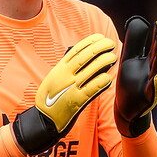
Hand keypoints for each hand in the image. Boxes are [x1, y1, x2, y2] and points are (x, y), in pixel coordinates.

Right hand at [12, 34, 115, 154]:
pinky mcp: (76, 100)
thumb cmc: (50, 99)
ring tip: (112, 57)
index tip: (100, 37)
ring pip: (90, 70)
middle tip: (110, 44)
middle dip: (99, 47)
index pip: (76, 50)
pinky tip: (108, 77)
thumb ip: (65, 69)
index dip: (89, 42)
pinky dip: (100, 81)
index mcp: (59, 69)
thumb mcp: (53, 79)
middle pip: (85, 57)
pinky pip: (91, 88)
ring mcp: (71, 87)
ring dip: (103, 61)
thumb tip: (79, 58)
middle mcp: (64, 75)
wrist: (44, 119)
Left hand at [114, 16, 156, 136]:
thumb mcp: (129, 58)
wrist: (126, 107)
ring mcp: (154, 85)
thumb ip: (134, 41)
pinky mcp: (148, 98)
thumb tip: (137, 19)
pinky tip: (156, 76)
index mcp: (151, 61)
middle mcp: (156, 71)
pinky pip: (154, 90)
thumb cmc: (130, 81)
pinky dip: (156, 83)